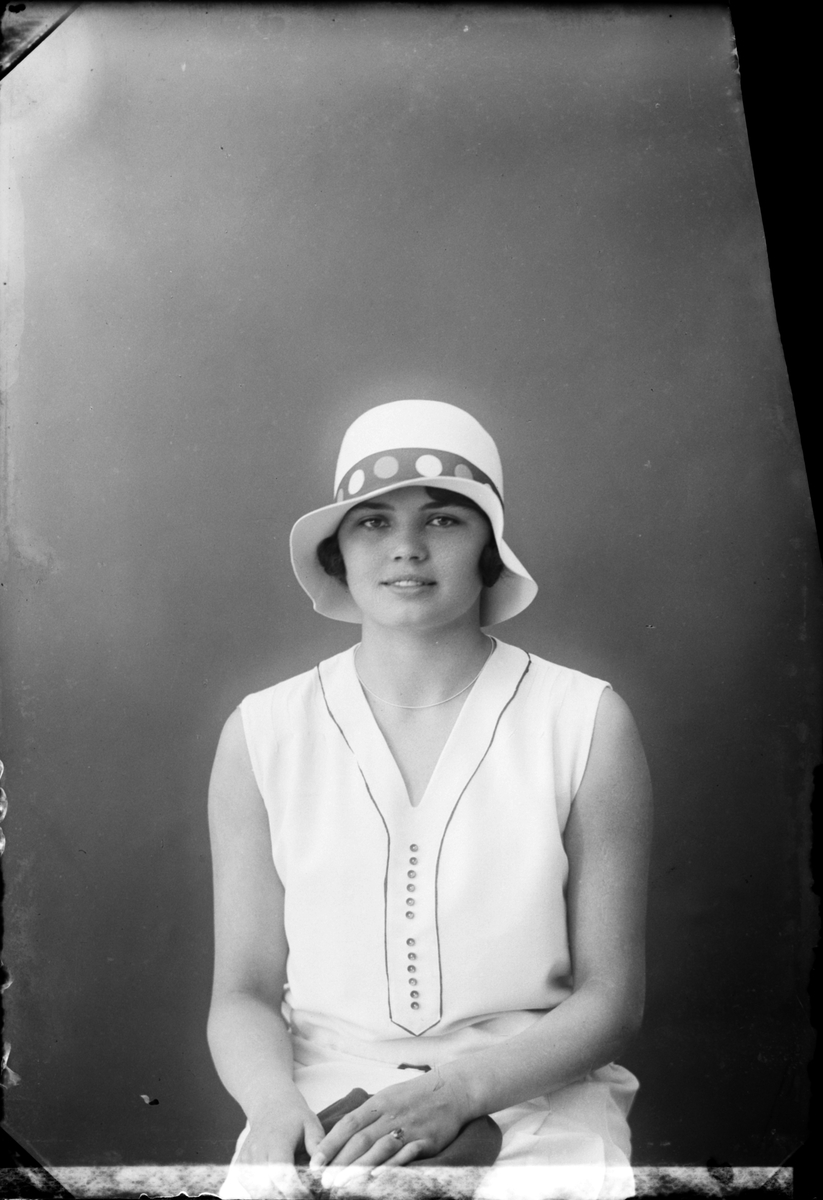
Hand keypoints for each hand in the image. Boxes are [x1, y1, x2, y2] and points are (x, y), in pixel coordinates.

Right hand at [233, 1098, 323, 1198]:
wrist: (271, 1105)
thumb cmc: (295, 1118)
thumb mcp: (311, 1124)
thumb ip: (317, 1146)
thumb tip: (319, 1169)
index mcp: (277, 1141)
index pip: (281, 1174)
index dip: (294, 1190)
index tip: (308, 1195)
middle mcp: (258, 1150)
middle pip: (267, 1187)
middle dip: (284, 1196)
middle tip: (300, 1196)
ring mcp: (246, 1158)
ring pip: (256, 1190)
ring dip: (272, 1195)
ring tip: (288, 1193)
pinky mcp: (240, 1164)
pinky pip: (248, 1187)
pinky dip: (261, 1192)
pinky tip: (275, 1189)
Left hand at [309, 1067, 468, 1180]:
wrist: (453, 1089)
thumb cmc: (415, 1096)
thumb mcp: (388, 1097)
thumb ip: (367, 1115)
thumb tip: (340, 1135)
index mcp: (379, 1103)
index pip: (348, 1124)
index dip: (330, 1144)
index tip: (315, 1162)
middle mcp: (391, 1114)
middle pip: (360, 1140)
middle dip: (339, 1162)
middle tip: (323, 1181)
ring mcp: (409, 1128)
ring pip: (379, 1149)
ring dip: (359, 1168)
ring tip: (342, 1185)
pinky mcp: (427, 1140)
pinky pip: (406, 1155)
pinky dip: (391, 1166)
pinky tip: (377, 1178)